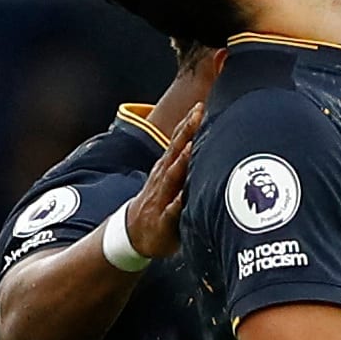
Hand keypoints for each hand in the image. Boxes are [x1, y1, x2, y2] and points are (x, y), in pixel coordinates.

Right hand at [126, 102, 203, 257]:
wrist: (133, 233)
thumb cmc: (161, 202)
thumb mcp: (172, 180)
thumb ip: (187, 163)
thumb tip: (207, 143)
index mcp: (167, 168)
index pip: (178, 142)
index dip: (188, 124)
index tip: (200, 106)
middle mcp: (163, 178)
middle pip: (175, 151)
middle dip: (187, 132)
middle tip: (198, 113)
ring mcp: (161, 198)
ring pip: (172, 177)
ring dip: (181, 162)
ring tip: (192, 147)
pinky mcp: (162, 220)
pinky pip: (171, 212)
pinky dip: (176, 204)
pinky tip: (183, 198)